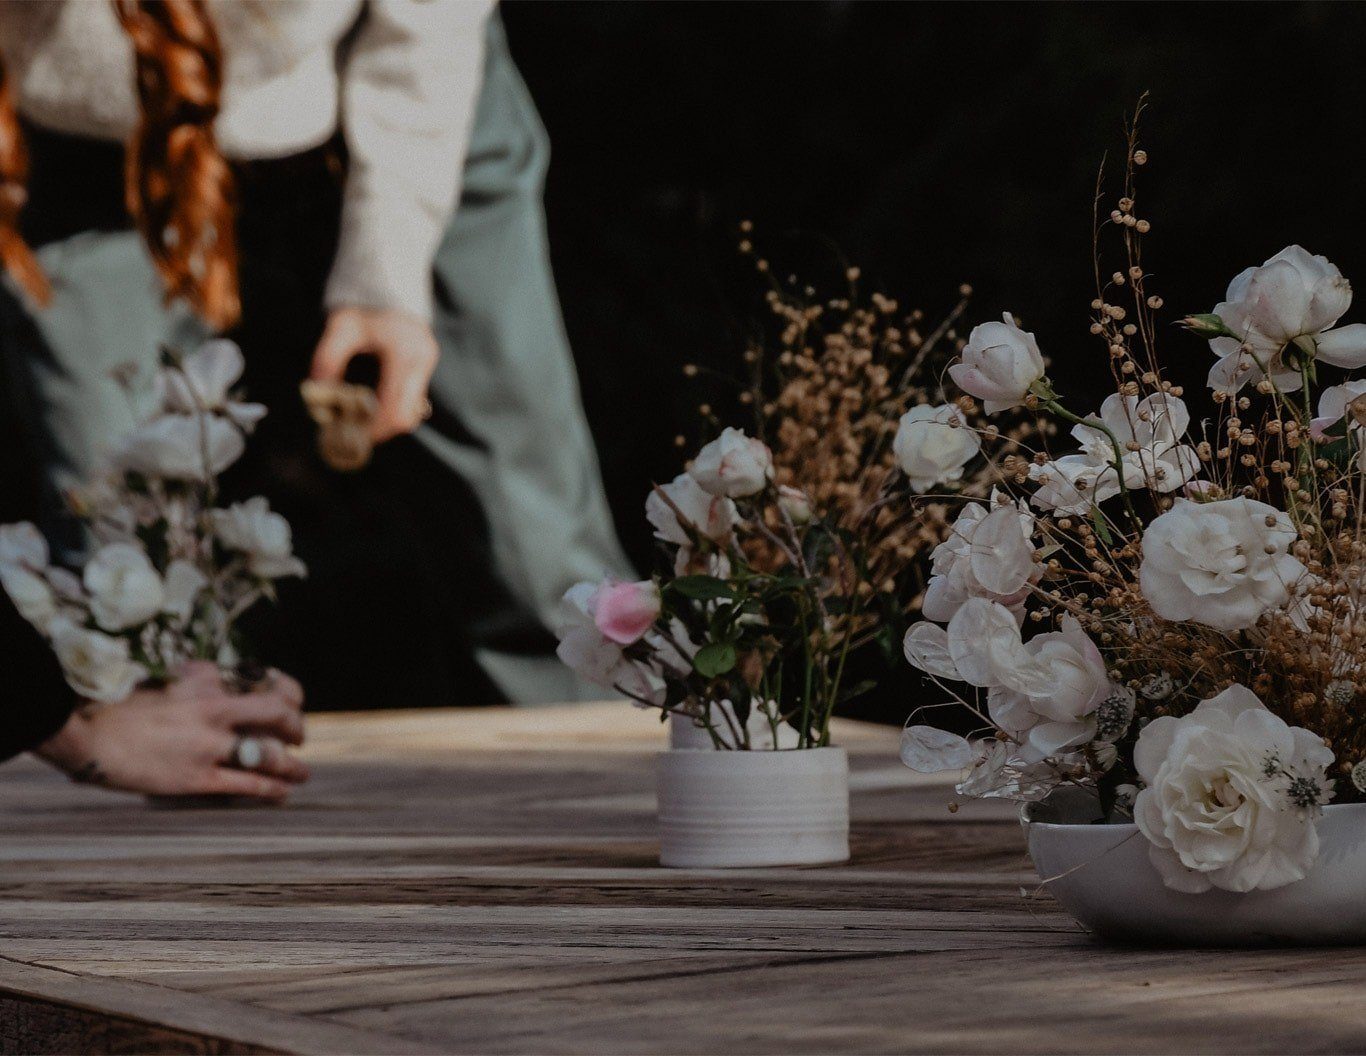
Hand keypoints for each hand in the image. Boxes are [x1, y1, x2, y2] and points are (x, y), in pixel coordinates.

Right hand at [36, 661, 308, 801]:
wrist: (83, 734)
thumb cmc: (114, 707)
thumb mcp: (160, 680)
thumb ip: (192, 680)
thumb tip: (210, 674)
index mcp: (206, 682)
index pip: (264, 680)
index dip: (286, 690)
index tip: (289, 698)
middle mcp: (215, 710)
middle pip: (279, 712)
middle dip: (296, 726)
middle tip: (298, 736)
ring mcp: (208, 745)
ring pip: (270, 754)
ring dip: (292, 765)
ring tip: (302, 774)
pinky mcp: (196, 777)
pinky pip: (248, 784)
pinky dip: (272, 790)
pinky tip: (283, 794)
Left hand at [310, 307, 438, 443]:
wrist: (388, 285)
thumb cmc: (363, 306)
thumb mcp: (340, 328)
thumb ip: (327, 358)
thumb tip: (316, 392)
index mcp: (404, 354)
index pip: (394, 406)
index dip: (373, 428)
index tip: (349, 436)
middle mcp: (421, 361)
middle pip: (407, 416)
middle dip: (380, 430)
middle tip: (353, 435)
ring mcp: (426, 366)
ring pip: (412, 412)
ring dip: (387, 423)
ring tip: (359, 422)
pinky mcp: (424, 368)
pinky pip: (412, 401)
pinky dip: (392, 410)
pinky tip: (371, 408)